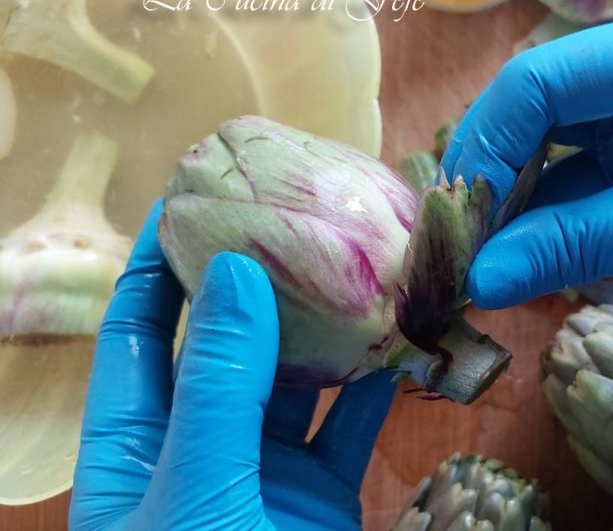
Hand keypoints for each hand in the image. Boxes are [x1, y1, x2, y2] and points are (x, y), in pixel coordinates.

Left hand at [70, 201, 394, 530]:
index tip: (190, 199)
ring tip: (356, 268)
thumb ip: (217, 387)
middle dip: (254, 284)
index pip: (136, 334)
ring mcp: (263, 474)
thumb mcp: (194, 488)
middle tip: (290, 216)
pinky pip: (349, 428)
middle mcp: (198, 449)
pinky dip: (372, 387)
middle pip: (222, 347)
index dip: (156, 266)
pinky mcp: (323, 497)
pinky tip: (394, 340)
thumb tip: (235, 270)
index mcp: (133, 449)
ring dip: (324, 332)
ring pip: (292, 384)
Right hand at [442, 0, 612, 341]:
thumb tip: (478, 278)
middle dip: (498, 180)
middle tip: (455, 244)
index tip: (454, 212)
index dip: (489, 144)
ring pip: (559, 161)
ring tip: (476, 264)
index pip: (545, 79)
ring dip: (520, 212)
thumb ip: (575, 243)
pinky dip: (556, 232)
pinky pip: (588, 195)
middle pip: (543, 118)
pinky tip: (520, 267)